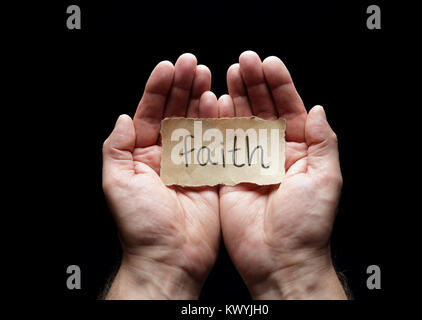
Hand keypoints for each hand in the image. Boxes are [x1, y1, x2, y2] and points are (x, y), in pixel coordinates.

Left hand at [102, 54, 220, 298]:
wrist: (171, 257)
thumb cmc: (141, 226)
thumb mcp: (117, 183)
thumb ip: (117, 148)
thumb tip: (123, 117)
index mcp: (143, 155)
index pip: (149, 113)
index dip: (158, 89)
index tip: (168, 67)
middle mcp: (167, 155)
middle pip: (175, 112)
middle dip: (183, 86)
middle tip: (192, 64)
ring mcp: (191, 163)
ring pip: (197, 123)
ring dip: (201, 98)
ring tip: (207, 76)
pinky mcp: (212, 174)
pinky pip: (216, 144)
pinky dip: (219, 123)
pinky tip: (220, 104)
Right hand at [218, 51, 346, 298]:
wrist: (279, 260)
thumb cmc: (307, 224)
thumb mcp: (326, 178)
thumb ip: (323, 141)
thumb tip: (318, 109)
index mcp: (300, 152)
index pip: (290, 109)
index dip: (280, 85)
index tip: (269, 63)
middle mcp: (275, 153)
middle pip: (264, 110)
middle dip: (255, 84)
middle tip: (245, 60)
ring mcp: (250, 163)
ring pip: (242, 122)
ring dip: (236, 96)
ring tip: (230, 71)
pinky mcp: (229, 175)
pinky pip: (223, 144)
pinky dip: (218, 122)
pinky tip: (216, 101)